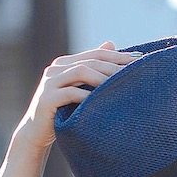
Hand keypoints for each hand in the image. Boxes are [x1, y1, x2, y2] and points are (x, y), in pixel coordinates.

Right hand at [16, 41, 141, 151]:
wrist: (36, 133)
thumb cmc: (63, 111)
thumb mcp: (79, 89)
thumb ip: (92, 69)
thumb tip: (111, 43)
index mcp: (64, 63)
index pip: (96, 54)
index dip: (117, 56)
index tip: (140, 60)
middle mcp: (55, 69)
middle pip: (90, 61)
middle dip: (114, 66)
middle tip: (135, 72)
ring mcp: (49, 83)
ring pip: (80, 72)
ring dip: (103, 78)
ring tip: (121, 85)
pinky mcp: (47, 99)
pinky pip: (70, 93)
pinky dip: (87, 96)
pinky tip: (102, 102)